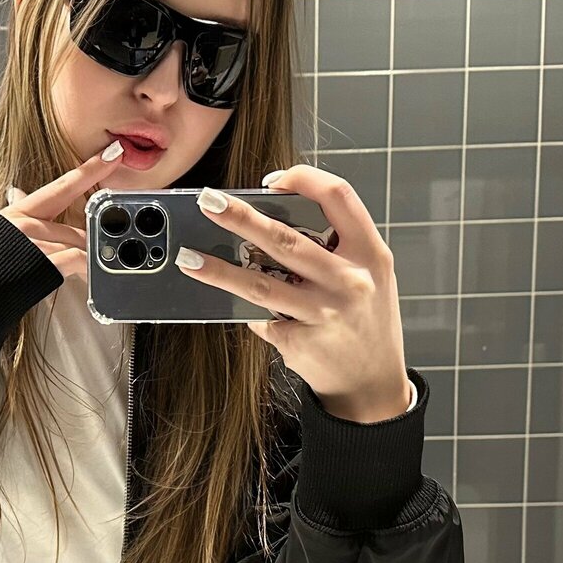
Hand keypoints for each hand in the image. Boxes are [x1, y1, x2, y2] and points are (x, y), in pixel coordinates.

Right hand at [0, 141, 125, 284]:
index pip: (62, 185)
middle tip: (90, 257)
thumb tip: (16, 193)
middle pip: (76, 228)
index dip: (90, 169)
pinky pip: (78, 260)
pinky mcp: (44, 262)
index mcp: (18, 212)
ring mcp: (36, 242)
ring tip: (83, 274)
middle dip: (86, 245)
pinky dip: (86, 269)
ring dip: (86, 261)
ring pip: (79, 245)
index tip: (113, 153)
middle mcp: (27, 223)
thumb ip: (14, 213)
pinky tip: (87, 276)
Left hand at [183, 166, 409, 422]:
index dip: (304, 178)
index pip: (340, 197)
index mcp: (370, 253)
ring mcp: (323, 314)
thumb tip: (270, 219)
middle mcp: (350, 281)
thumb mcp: (371, 275)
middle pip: (285, 239)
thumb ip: (336, 246)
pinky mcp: (301, 342)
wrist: (373, 383)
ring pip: (259, 284)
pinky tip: (232, 304)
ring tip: (188, 258)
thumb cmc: (366, 320)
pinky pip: (261, 318)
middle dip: (240, 217)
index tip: (273, 180)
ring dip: (218, 270)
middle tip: (208, 201)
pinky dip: (246, 309)